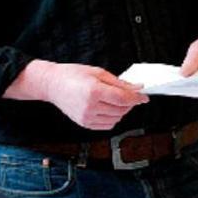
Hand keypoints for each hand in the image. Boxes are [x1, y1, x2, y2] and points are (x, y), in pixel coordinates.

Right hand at [5, 60, 148, 129]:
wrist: (53, 84)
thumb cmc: (73, 75)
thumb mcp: (98, 73)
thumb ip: (119, 83)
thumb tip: (137, 88)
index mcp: (94, 91)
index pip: (123, 99)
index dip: (137, 98)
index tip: (144, 97)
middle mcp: (90, 106)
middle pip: (121, 110)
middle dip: (129, 103)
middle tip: (129, 95)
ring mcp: (86, 117)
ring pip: (116, 119)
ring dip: (121, 111)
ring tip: (116, 100)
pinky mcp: (84, 124)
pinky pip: (107, 125)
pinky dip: (112, 118)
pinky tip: (109, 108)